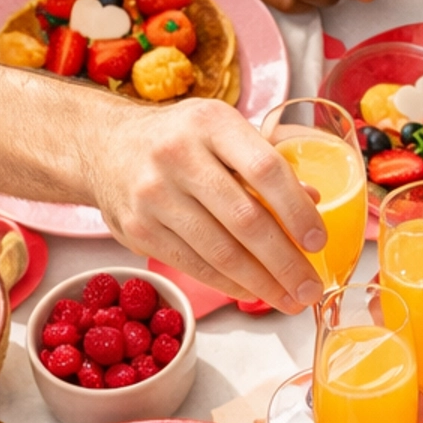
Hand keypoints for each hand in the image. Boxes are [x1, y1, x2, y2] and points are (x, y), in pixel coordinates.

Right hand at [84, 95, 328, 309]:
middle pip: (245, 219)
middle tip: (311, 289)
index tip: (318, 241)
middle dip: (285, 263)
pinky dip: (230, 284)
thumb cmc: (180, 140)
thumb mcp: (222, 130)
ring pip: (221, 251)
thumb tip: (314, 199)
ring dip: (262, 284)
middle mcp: (178, 155)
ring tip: (289, 299)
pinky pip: (195, 266)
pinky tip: (253, 292)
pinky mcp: (138, 229)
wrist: (105, 147)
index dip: (297, 210)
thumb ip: (267, 158)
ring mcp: (153, 194)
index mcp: (211, 123)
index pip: (266, 169)